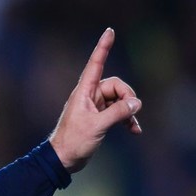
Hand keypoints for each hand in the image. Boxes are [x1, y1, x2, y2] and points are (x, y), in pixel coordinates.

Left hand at [48, 28, 142, 172]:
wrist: (63, 159)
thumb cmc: (73, 141)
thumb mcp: (97, 126)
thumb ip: (118, 112)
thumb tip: (136, 103)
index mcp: (83, 92)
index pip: (95, 64)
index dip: (103, 47)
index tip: (109, 31)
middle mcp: (89, 95)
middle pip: (116, 85)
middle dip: (127, 97)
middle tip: (131, 111)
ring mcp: (94, 106)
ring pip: (119, 99)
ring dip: (129, 111)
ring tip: (132, 124)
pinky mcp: (98, 117)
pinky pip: (118, 111)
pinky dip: (126, 119)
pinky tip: (134, 130)